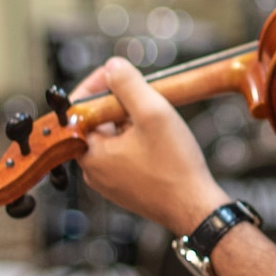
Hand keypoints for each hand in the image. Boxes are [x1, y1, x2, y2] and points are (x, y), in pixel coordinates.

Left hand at [73, 57, 229, 235]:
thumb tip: (113, 66)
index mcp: (90, 153)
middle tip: (145, 91)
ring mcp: (111, 182)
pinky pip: (126, 154)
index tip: (117, 72)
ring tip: (158, 114)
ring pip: (114, 137)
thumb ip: (128, 84)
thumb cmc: (175, 166)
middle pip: (98, 122)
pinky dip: (139, 139)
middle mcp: (94, 170)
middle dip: (120, 102)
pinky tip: (162, 138)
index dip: (97, 84)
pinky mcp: (128, 188)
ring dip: (132, 120)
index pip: (79, 108)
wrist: (196, 208)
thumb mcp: (152, 113)